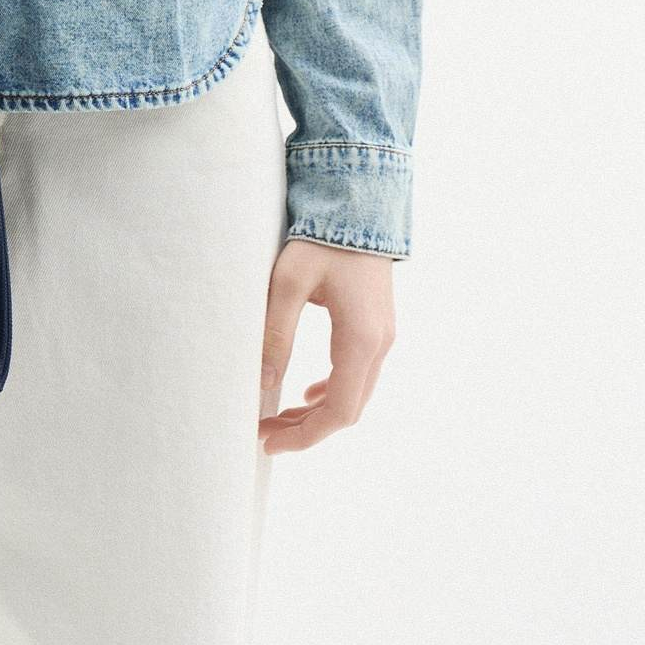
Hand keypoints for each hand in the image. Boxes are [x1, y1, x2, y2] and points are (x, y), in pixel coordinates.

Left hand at [258, 237, 396, 454]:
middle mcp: (380, 344)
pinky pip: (358, 373)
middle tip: (265, 433)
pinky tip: (307, 392)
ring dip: (318, 412)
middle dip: (306, 430)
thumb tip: (261, 385)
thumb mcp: (289, 283)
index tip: (267, 442)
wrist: (358, 202)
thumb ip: (276, 334)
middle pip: (348, 409)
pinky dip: (332, 390)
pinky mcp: (377, 325)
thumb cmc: (321, 239)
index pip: (337, 411)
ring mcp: (383, 335)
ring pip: (354, 393)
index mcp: (361, 339)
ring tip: (278, 417)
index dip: (304, 436)